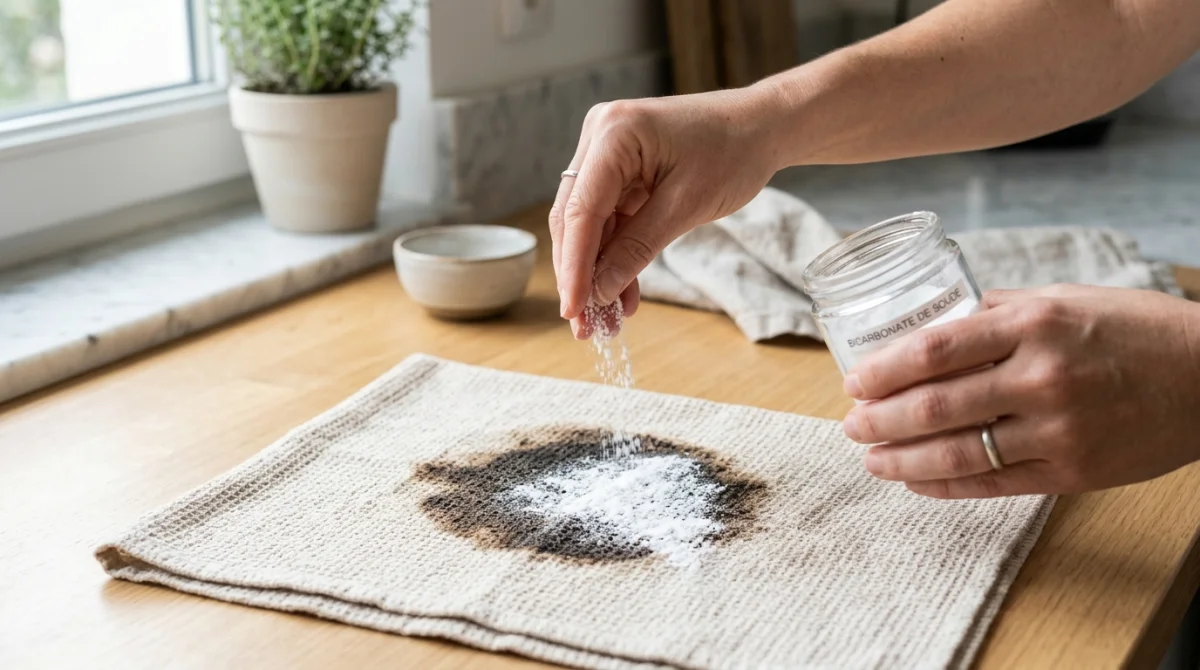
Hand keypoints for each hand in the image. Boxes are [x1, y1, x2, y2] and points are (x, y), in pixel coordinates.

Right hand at [550, 87, 782, 337]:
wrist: (760, 126)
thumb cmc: (732, 152)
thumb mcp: (686, 206)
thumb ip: (637, 248)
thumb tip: (600, 291)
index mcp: (613, 134)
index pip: (581, 211)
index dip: (573, 266)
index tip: (573, 309)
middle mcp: (600, 137)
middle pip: (574, 218)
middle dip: (579, 274)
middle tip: (583, 325)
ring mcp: (606, 153)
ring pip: (588, 225)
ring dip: (596, 271)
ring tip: (605, 320)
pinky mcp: (619, 170)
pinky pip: (609, 219)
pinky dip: (615, 255)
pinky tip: (621, 293)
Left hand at [841, 284, 1199, 497]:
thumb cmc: (1133, 330)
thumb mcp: (1065, 300)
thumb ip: (999, 311)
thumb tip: (937, 323)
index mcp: (1033, 323)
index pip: (934, 349)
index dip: (883, 370)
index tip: (853, 381)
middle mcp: (1041, 376)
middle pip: (935, 405)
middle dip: (880, 420)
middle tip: (851, 425)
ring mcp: (1058, 428)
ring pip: (957, 451)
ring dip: (901, 460)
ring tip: (871, 459)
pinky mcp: (1073, 471)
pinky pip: (992, 483)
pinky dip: (945, 485)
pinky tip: (916, 481)